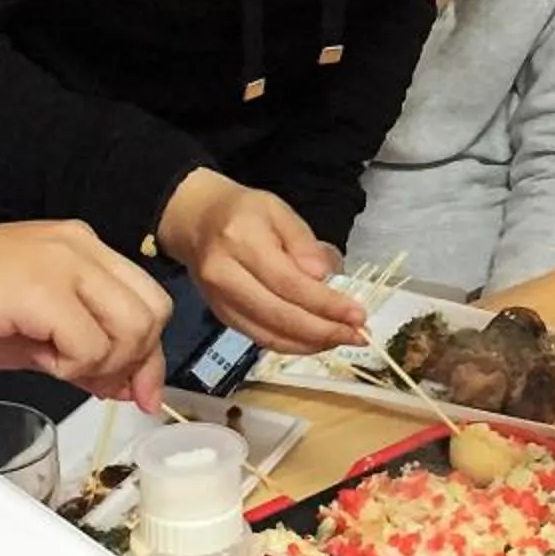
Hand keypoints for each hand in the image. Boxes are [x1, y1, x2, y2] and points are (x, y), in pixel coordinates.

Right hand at [0, 222, 170, 407]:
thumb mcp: (31, 331)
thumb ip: (81, 349)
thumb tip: (125, 385)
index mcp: (80, 246)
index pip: (148, 298)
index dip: (149, 352)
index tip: (139, 392)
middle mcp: (81, 245)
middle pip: (153, 312)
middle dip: (137, 362)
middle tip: (103, 389)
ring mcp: (65, 263)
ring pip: (133, 329)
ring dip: (102, 364)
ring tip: (56, 367)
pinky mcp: (43, 288)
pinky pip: (91, 345)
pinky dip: (72, 367)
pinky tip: (39, 361)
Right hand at [158, 170, 363, 355]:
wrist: (196, 221)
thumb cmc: (245, 212)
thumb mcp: (279, 211)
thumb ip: (304, 243)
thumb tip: (324, 278)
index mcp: (241, 241)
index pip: (289, 283)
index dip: (326, 304)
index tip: (358, 315)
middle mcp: (224, 275)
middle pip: (279, 315)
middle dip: (324, 330)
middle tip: (358, 335)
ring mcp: (219, 300)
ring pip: (269, 334)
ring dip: (310, 343)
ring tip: (342, 339)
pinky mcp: (221, 315)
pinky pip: (259, 338)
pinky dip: (291, 345)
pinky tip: (316, 341)